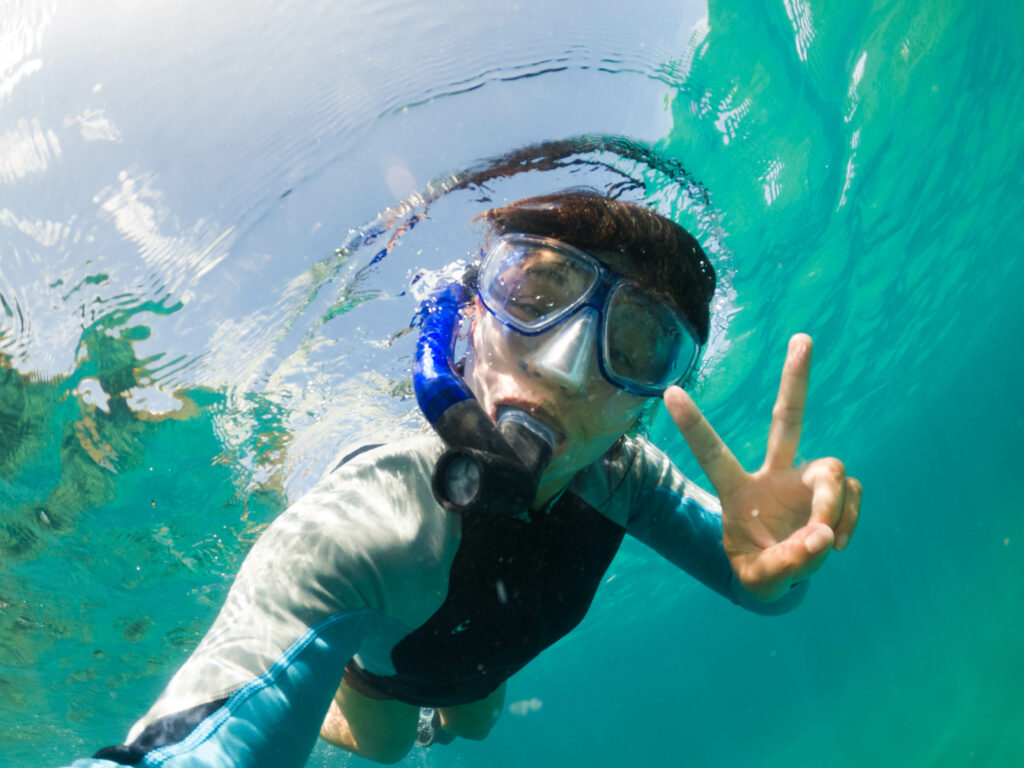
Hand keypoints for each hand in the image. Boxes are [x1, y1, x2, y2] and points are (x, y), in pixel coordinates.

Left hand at [664, 334, 861, 600]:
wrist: (786, 577)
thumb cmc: (759, 570)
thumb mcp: (760, 580)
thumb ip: (785, 564)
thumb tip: (822, 538)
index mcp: (737, 490)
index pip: (713, 454)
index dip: (693, 425)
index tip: (668, 391)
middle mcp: (773, 475)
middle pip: (787, 420)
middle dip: (796, 381)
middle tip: (802, 337)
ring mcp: (805, 481)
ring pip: (832, 470)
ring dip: (833, 505)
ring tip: (824, 541)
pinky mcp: (834, 493)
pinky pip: (852, 495)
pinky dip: (848, 520)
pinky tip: (834, 543)